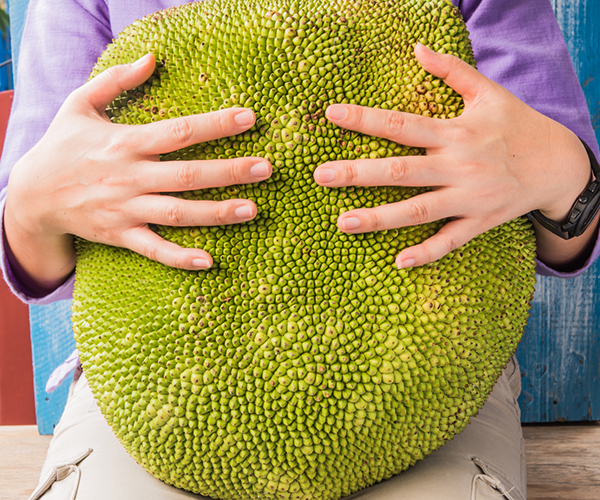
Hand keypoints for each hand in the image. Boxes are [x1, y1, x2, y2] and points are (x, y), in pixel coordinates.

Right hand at [5, 53, 270, 289]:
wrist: (32, 195)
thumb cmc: (62, 145)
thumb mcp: (80, 104)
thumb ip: (117, 80)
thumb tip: (153, 57)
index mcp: (125, 142)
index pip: (179, 131)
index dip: (215, 125)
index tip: (249, 118)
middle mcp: (129, 177)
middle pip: (186, 175)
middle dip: (228, 171)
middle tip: (267, 168)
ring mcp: (125, 209)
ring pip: (177, 213)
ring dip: (216, 213)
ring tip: (252, 209)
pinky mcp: (120, 235)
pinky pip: (153, 249)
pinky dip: (179, 257)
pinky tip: (208, 261)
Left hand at [314, 43, 590, 268]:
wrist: (560, 165)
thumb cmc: (518, 125)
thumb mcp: (488, 92)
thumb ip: (451, 70)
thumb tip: (417, 48)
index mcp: (455, 132)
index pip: (402, 124)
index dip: (366, 119)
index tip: (332, 114)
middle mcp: (459, 166)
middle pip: (401, 171)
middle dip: (359, 174)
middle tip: (320, 176)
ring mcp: (470, 197)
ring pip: (419, 210)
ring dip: (380, 218)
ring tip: (343, 223)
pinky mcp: (480, 221)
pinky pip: (451, 241)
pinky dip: (428, 252)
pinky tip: (400, 261)